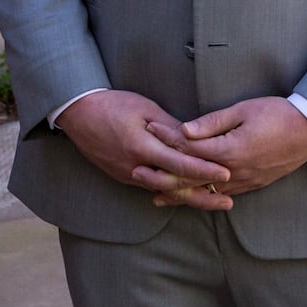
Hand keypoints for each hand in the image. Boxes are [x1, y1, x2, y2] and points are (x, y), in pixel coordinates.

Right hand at [55, 90, 234, 209]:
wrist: (78, 114)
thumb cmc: (113, 105)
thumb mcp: (146, 109)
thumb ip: (171, 128)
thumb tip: (196, 139)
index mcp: (141, 147)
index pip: (179, 163)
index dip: (204, 170)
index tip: (226, 173)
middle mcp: (134, 167)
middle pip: (174, 186)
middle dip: (203, 195)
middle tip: (228, 201)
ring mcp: (127, 175)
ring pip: (164, 190)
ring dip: (189, 197)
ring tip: (214, 200)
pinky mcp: (123, 176)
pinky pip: (152, 187)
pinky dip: (172, 192)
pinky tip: (187, 195)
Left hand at [152, 97, 306, 203]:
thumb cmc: (278, 114)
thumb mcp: (244, 110)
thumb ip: (212, 122)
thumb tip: (184, 130)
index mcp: (228, 151)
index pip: (188, 148)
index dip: (167, 138)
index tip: (150, 129)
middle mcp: (233, 172)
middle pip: (190, 178)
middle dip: (163, 173)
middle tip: (138, 169)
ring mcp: (243, 182)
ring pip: (204, 192)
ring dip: (179, 192)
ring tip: (155, 194)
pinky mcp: (252, 185)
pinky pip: (221, 194)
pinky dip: (202, 196)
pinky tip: (191, 197)